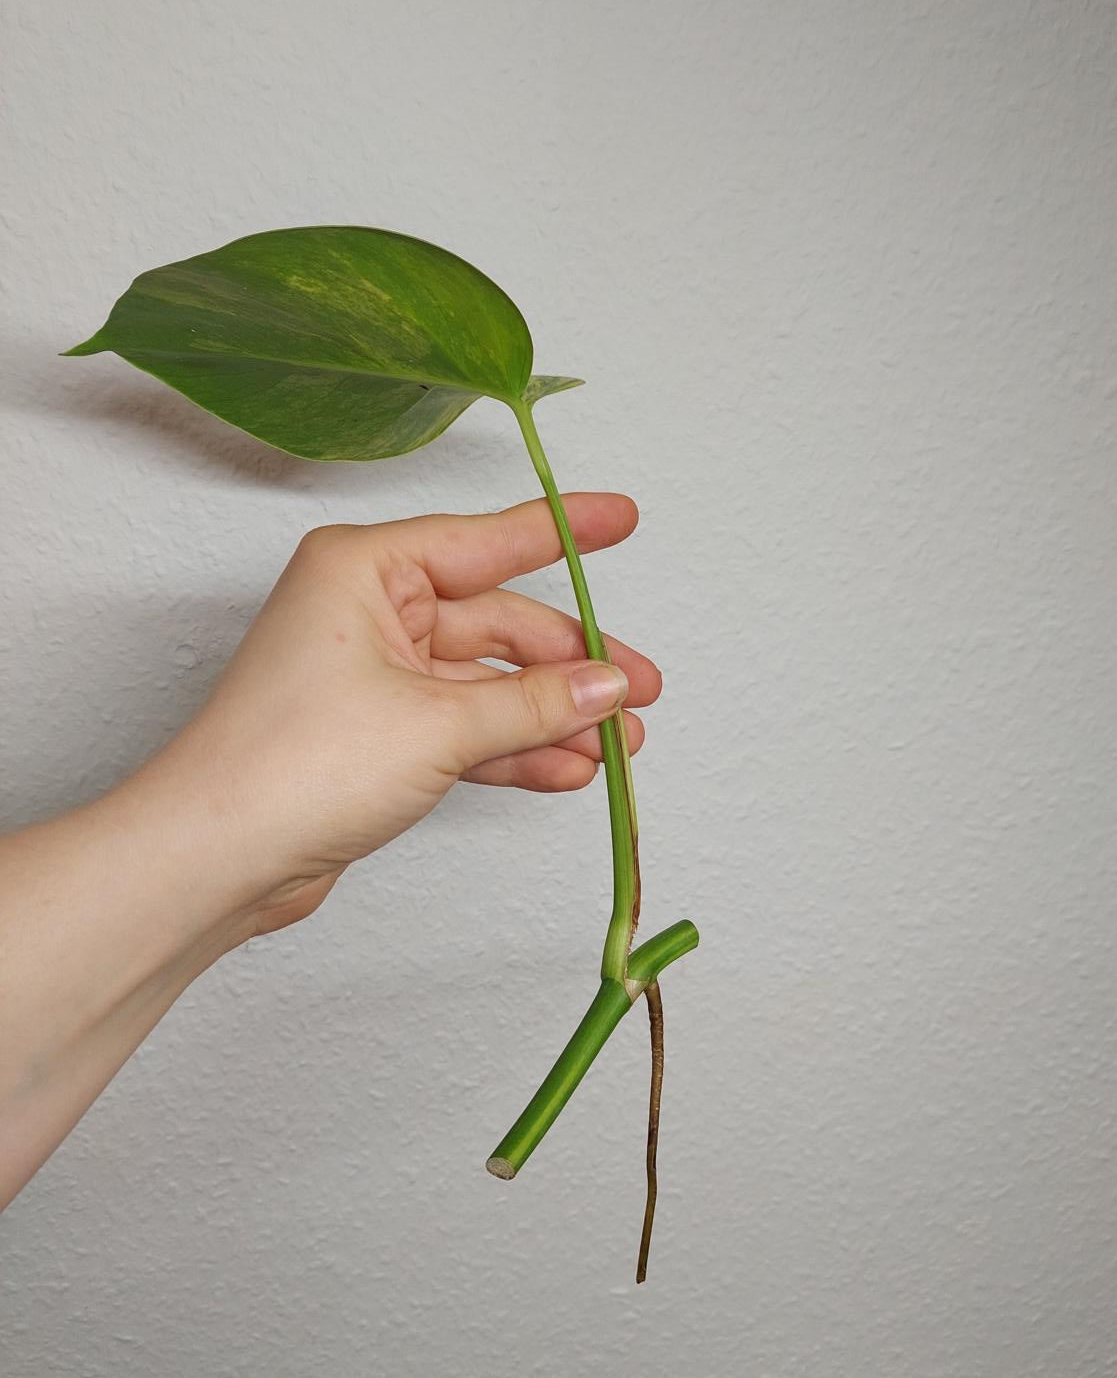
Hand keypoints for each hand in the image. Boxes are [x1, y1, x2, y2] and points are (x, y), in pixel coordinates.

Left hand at [141, 492, 660, 936]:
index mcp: (364, 568)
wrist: (216, 858)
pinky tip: (568, 769)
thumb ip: (534, 702)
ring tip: (619, 744)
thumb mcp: (437, 724)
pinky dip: (515, 750)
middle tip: (639, 689)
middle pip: (496, 623)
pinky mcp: (375, 735)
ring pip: (486, 683)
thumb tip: (608, 685)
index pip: (486, 540)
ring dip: (551, 716)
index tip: (621, 519)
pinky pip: (466, 728)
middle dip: (571, 664)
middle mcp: (366, 610)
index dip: (563, 531)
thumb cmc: (289, 766)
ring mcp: (371, 675)